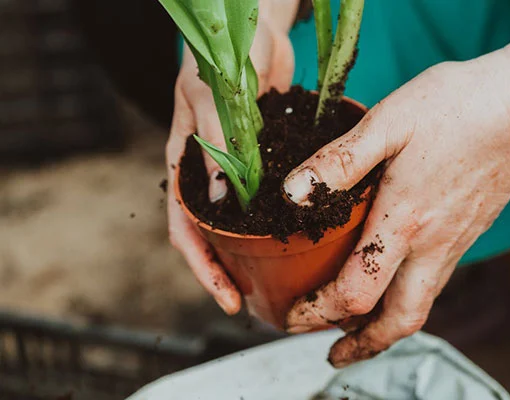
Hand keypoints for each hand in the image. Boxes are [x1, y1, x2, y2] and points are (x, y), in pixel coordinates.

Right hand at [166, 2, 296, 314]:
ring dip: (254, 250)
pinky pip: (267, 196)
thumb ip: (216, 144)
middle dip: (229, 270)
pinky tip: (302, 233)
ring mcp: (237, 166)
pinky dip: (278, 217)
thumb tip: (221, 201)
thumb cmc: (223, 54)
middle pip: (212, 234)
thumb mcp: (212, 98)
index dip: (202, 267)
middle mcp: (209, 171)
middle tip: (256, 299)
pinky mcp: (264, 156)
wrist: (255, 26)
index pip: (184, 228)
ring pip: (241, 221)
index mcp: (184, 162)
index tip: (226, 297)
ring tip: (280, 278)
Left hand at [283, 0, 509, 366]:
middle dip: (361, 346)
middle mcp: (434, 244)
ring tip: (355, 330)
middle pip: (399, 321)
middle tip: (331, 354)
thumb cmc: (457, 106)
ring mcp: (456, 242)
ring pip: (420, 306)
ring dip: (384, 328)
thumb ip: (339, 163)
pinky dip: (406, 298)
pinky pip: (435, 282)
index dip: (318, 313)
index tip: (292, 317)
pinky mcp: (469, 232)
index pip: (356, 293)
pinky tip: (392, 279)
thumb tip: (291, 195)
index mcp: (405, 221)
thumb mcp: (388, 123)